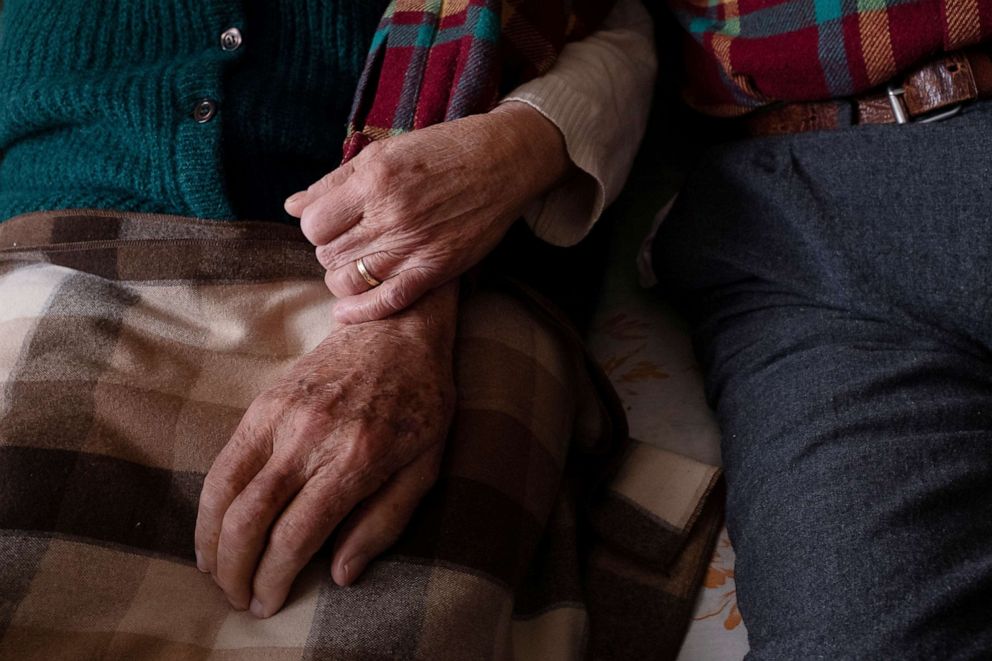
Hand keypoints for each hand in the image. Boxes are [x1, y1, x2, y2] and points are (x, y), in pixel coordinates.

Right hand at [194, 284, 457, 617]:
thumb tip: (340, 574)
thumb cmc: (422, 401)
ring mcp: (282, 415)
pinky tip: (212, 526)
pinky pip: (225, 458)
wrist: (397, 328)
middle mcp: (311, 437)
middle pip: (250, 519)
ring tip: (214, 571)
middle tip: (237, 598)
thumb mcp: (425, 467)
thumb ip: (384, 522)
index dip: (274, 578)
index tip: (268, 603)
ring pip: (225, 489)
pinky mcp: (265, 401)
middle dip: (235, 569)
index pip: (296, 535)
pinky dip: (210, 500)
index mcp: (356, 459)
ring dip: (211, 540)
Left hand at [284, 102, 571, 323]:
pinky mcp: (436, 268)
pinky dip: (360, 311)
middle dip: (330, 249)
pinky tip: (346, 312)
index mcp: (374, 180)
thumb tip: (292, 205)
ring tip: (355, 265)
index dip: (315, 226)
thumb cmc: (444, 149)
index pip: (313, 223)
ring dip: (342, 277)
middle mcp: (390, 214)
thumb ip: (336, 180)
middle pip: (327, 253)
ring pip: (348, 280)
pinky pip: (386, 300)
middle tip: (349, 241)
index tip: (331, 222)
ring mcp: (413, 244)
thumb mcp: (386, 152)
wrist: (504, 160)